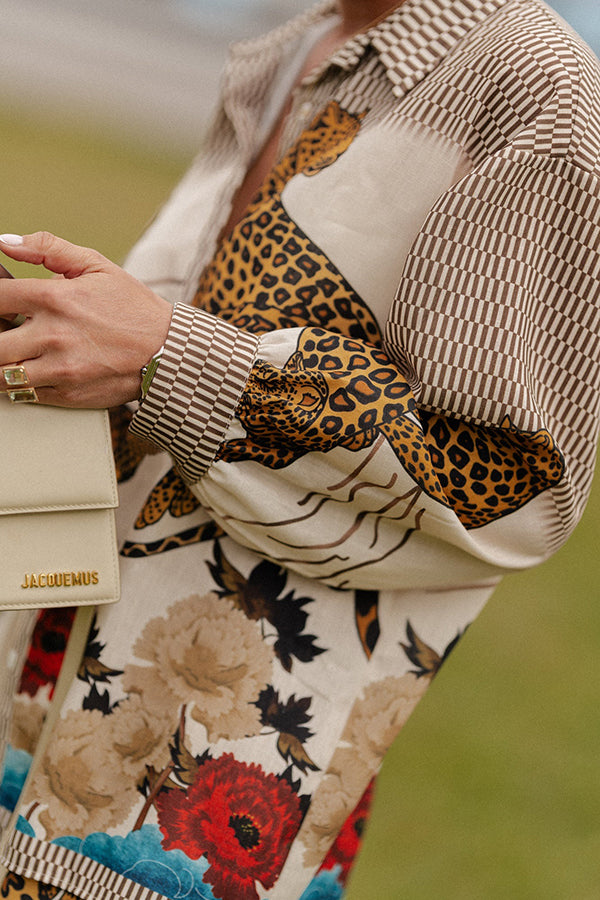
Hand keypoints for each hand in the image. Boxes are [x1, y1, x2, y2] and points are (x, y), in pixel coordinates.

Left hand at [0, 231, 172, 406]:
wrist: (168, 352)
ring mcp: (58, 369)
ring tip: (12, 355)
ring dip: (2, 365)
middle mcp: (52, 335)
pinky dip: (20, 385)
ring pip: (1, 375)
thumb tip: (6, 242)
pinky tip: (31, 371)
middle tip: (5, 332)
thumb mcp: (96, 265)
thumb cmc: (134, 309)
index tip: (1, 306)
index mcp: (55, 298)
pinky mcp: (66, 395)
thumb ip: (47, 248)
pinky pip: (24, 395)